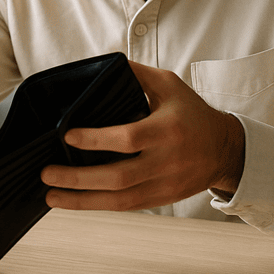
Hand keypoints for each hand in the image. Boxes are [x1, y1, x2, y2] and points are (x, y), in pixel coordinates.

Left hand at [41, 61, 244, 210]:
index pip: (128, 138)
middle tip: (47, 172)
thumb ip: (136, 75)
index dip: (96, 140)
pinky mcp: (162, 199)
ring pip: (120, 200)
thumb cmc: (192, 113)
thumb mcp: (169, 85)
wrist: (225, 150)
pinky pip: (126, 206)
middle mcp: (166, 161)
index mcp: (167, 130)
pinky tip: (74, 201)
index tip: (67, 136)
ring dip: (82, 200)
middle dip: (79, 178)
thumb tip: (102, 67)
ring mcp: (164, 184)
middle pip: (119, 177)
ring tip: (51, 195)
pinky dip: (98, 205)